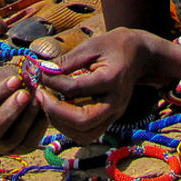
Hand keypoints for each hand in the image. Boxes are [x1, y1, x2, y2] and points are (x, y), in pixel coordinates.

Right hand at [0, 66, 47, 153]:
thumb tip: (23, 80)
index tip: (16, 79)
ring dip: (27, 118)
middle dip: (8, 112)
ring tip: (38, 98)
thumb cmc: (13, 85)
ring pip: (12, 139)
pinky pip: (29, 143)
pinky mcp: (21, 149)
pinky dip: (38, 126)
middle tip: (25, 94)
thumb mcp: (8, 75)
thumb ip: (12, 76)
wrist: (28, 97)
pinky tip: (45, 109)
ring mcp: (2, 145)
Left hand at [36, 29, 177, 144]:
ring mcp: (115, 114)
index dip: (53, 82)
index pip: (77, 88)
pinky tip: (57, 110)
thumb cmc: (114, 46)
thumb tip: (43, 71)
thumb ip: (68, 61)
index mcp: (112, 79)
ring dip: (60, 123)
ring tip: (47, 104)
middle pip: (83, 121)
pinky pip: (87, 134)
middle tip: (40, 95)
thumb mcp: (91, 46)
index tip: (40, 73)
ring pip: (85, 134)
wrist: (140, 56)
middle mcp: (116, 102)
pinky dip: (68, 127)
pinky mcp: (110, 119)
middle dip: (55, 111)